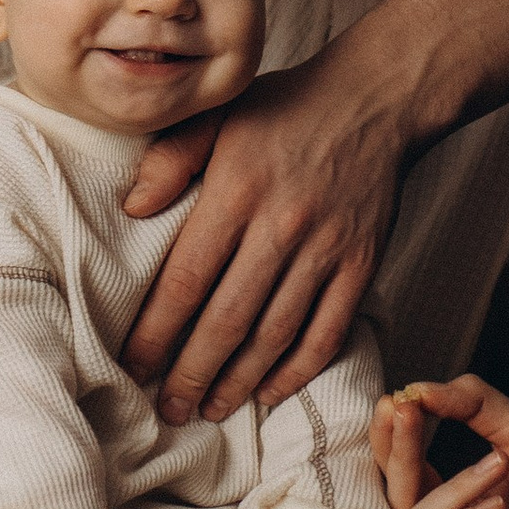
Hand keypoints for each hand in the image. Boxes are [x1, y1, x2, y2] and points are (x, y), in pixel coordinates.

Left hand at [120, 53, 406, 422]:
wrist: (376, 99)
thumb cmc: (285, 109)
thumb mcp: (218, 113)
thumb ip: (170, 158)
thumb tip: (132, 209)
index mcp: (237, 190)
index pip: (186, 279)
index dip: (155, 332)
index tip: (133, 365)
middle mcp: (281, 226)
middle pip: (228, 320)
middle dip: (192, 373)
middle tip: (168, 409)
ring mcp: (327, 250)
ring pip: (276, 334)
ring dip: (239, 381)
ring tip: (209, 409)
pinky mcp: (362, 264)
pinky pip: (328, 331)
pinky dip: (298, 370)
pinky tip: (269, 391)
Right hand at [371, 375, 508, 508]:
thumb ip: (471, 404)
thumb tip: (417, 388)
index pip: (405, 476)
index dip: (392, 441)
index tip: (394, 402)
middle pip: (399, 502)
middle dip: (402, 454)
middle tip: (410, 413)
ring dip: (452, 489)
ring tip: (498, 466)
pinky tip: (498, 507)